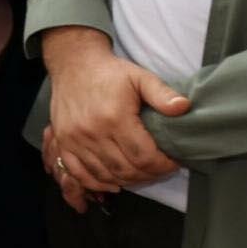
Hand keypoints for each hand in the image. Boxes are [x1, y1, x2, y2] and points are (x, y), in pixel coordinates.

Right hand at [40, 26, 188, 195]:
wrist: (74, 64)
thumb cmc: (111, 73)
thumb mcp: (141, 77)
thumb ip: (162, 94)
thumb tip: (184, 107)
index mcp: (115, 117)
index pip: (143, 157)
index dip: (163, 165)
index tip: (173, 161)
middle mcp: (92, 132)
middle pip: (125, 171)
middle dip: (148, 175)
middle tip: (160, 168)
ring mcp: (74, 139)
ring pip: (105, 175)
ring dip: (126, 180)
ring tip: (141, 173)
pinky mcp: (63, 142)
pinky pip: (78, 174)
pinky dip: (97, 183)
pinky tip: (113, 181)